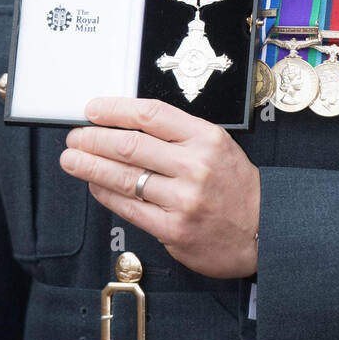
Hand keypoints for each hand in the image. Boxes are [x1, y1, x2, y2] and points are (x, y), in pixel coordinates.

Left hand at [60, 97, 259, 278]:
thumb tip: (127, 126)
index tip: (93, 110)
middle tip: (75, 136)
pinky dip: (106, 194)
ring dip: (91, 167)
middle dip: (94, 138)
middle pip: (131, 145)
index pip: (151, 115)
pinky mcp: (173, 229)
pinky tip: (95, 186)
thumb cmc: (237, 187)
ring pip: (125, 177)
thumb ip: (178, 135)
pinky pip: (130, 208)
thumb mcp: (217, 146)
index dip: (115, 109)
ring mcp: (183, 199)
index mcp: (206, 138)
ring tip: (72, 160)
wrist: (266, 229)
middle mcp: (195, 166)